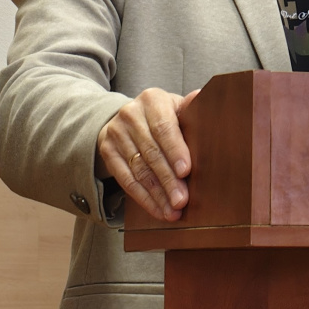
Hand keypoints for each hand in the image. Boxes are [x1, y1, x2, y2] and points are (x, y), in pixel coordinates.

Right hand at [97, 87, 199, 221]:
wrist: (132, 117)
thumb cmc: (166, 117)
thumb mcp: (178, 109)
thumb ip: (191, 109)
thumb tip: (202, 97)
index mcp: (152, 99)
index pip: (164, 128)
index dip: (175, 150)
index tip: (186, 172)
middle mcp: (130, 113)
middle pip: (151, 152)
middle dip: (168, 179)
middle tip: (181, 201)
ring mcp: (115, 132)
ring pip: (139, 169)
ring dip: (157, 194)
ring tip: (172, 211)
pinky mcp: (106, 150)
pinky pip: (125, 179)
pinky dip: (143, 198)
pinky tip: (157, 210)